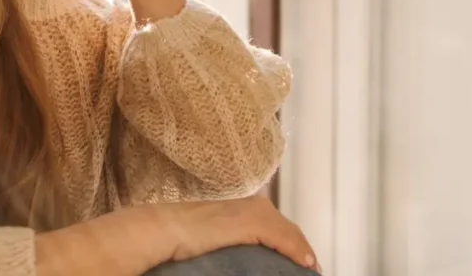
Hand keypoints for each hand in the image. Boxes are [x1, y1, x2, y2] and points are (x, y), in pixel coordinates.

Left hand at [34, 195, 318, 275]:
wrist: (27, 273)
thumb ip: (191, 268)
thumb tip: (223, 266)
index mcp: (170, 229)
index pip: (247, 221)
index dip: (286, 239)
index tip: (311, 265)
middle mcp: (167, 215)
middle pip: (242, 209)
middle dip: (281, 233)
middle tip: (306, 267)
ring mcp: (155, 219)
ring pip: (224, 214)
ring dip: (258, 234)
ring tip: (279, 266)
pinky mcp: (145, 229)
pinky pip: (204, 224)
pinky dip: (233, 237)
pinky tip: (235, 264)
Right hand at [160, 195, 319, 272]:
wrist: (162, 230)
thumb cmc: (177, 238)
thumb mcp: (210, 241)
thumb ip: (228, 244)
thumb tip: (232, 258)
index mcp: (241, 207)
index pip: (275, 226)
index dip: (290, 244)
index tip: (300, 262)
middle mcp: (250, 203)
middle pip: (286, 228)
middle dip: (299, 249)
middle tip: (308, 268)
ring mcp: (252, 210)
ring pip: (288, 233)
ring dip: (301, 252)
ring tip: (309, 269)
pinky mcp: (252, 220)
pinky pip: (283, 238)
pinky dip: (297, 251)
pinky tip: (306, 264)